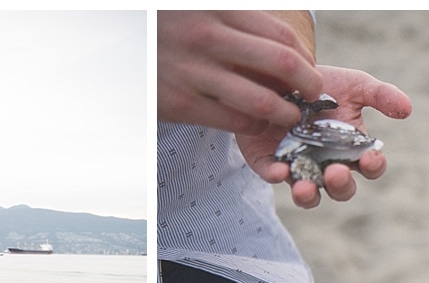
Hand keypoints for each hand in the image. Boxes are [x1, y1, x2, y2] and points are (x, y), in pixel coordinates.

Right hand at [157, 11, 322, 132]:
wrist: (115, 43)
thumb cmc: (164, 26)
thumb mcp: (196, 10)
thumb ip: (234, 17)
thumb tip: (276, 36)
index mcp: (216, 10)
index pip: (280, 35)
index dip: (304, 56)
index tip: (309, 68)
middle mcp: (207, 39)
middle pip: (281, 64)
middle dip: (308, 83)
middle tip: (314, 93)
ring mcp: (193, 73)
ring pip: (262, 100)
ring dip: (286, 112)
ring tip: (291, 115)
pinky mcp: (180, 104)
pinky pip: (234, 120)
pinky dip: (255, 125)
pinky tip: (258, 123)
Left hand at [236, 65, 412, 207]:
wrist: (281, 72)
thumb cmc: (324, 83)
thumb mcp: (354, 84)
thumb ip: (380, 95)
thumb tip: (407, 109)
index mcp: (353, 150)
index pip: (370, 167)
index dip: (373, 166)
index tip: (369, 157)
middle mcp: (327, 165)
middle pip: (340, 188)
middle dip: (340, 185)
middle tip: (336, 171)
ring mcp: (298, 166)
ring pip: (307, 193)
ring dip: (308, 195)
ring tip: (305, 188)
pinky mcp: (268, 161)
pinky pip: (272, 175)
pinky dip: (275, 176)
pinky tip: (278, 170)